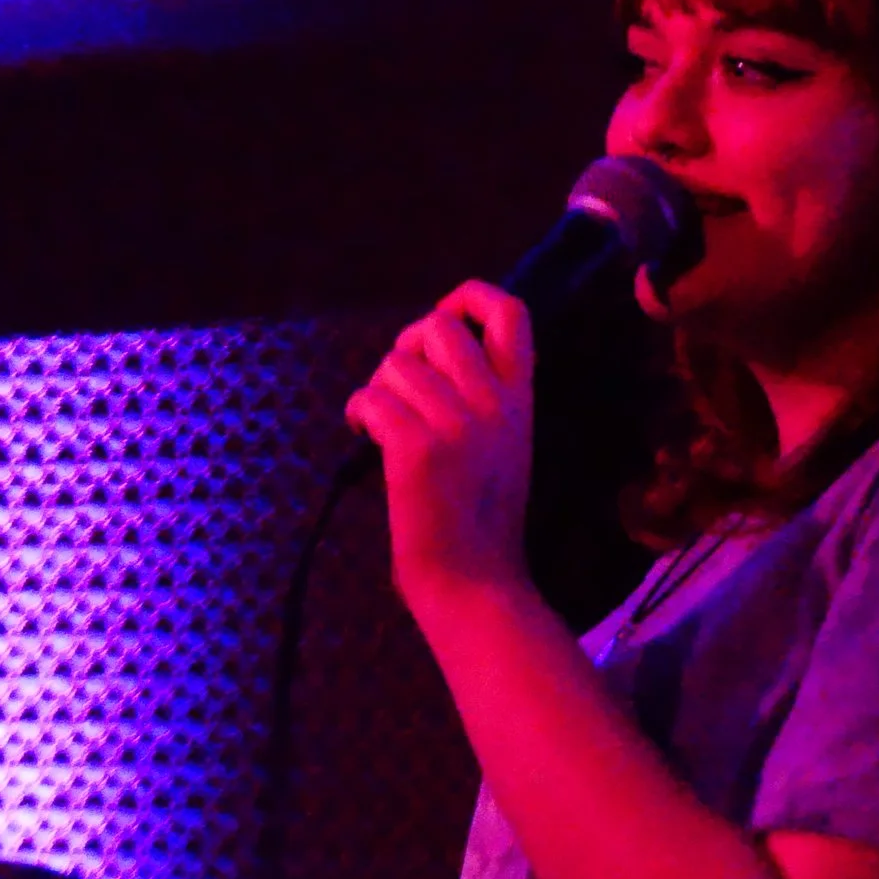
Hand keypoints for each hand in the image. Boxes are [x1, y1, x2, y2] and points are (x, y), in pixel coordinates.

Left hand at [344, 282, 535, 611]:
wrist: (473, 582)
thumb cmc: (482, 523)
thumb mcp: (506, 446)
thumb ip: (483, 397)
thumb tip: (430, 352)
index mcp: (520, 399)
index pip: (511, 312)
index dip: (469, 296)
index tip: (447, 317)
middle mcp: (492, 402)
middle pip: (437, 325)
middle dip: (407, 346)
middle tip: (402, 385)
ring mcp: (455, 423)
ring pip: (395, 363)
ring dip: (378, 387)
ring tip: (382, 424)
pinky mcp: (416, 447)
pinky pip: (371, 398)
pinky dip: (358, 413)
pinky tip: (364, 436)